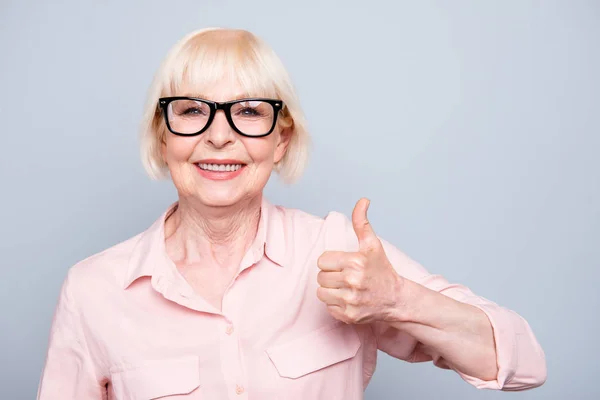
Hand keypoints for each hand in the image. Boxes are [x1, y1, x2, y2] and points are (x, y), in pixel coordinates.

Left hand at [316, 198, 404, 323]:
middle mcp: (352, 282)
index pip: (322, 261)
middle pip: (321, 277)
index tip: (345, 265)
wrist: (396, 299)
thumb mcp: (372, 245)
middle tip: (347, 277)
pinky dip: (335, 304)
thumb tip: (363, 200)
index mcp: (355, 262)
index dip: (332, 262)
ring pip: (321, 292)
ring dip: (330, 290)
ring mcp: (350, 300)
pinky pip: (328, 307)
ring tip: (346, 288)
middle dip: (331, 276)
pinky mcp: (349, 316)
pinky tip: (349, 299)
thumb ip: (362, 222)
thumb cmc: (382, 270)